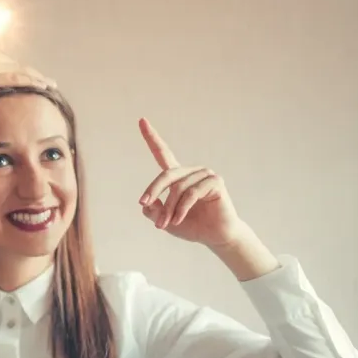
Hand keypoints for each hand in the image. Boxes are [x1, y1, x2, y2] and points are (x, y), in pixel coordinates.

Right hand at [0, 47, 54, 105]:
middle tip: (49, 82)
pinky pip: (17, 79)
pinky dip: (32, 82)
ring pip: (22, 71)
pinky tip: (42, 87)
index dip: (25, 72)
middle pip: (19, 66)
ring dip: (38, 79)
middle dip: (35, 75)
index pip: (11, 64)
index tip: (36, 79)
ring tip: (51, 85)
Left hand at [138, 118, 248, 248]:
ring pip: (178, 187)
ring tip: (166, 224)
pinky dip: (182, 208)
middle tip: (144, 204)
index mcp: (178, 176)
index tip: (141, 120)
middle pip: (166, 174)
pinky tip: (178, 219)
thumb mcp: (165, 221)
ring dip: (169, 208)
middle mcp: (191, 171)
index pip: (163, 153)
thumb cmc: (192, 226)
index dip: (151, 137)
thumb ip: (153, 211)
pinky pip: (192, 193)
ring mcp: (204, 174)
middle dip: (153, 190)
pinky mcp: (215, 182)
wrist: (215, 237)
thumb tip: (147, 204)